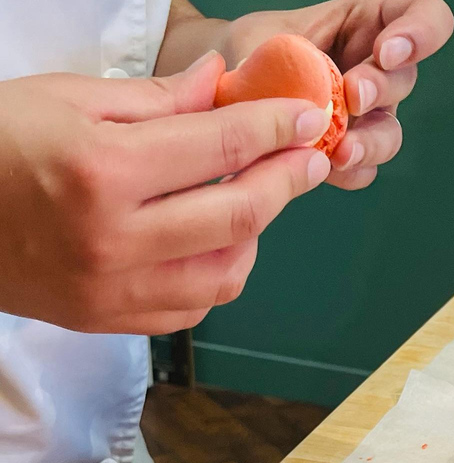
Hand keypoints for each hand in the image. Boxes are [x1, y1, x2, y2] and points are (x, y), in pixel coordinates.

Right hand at [0, 52, 330, 333]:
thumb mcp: (71, 99)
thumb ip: (159, 97)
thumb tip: (221, 81)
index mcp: (103, 171)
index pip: (221, 146)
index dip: (277, 126)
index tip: (308, 117)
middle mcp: (113, 239)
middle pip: (239, 214)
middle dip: (288, 179)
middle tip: (309, 157)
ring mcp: (110, 289)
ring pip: (226, 274)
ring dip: (256, 233)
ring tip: (255, 197)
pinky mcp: (105, 319)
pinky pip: (190, 309)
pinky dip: (218, 274)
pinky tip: (215, 242)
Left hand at [220, 0, 453, 188]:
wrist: (231, 88)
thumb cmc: (252, 50)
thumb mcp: (255, 40)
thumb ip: (267, 58)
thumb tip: (264, 92)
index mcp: (366, 21)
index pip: (418, 13)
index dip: (420, 32)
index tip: (387, 52)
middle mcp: (375, 68)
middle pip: (405, 77)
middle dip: (382, 88)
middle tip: (354, 94)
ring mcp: (367, 113)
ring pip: (390, 131)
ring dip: (372, 141)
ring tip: (343, 151)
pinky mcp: (350, 148)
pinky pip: (364, 168)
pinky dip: (350, 172)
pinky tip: (327, 168)